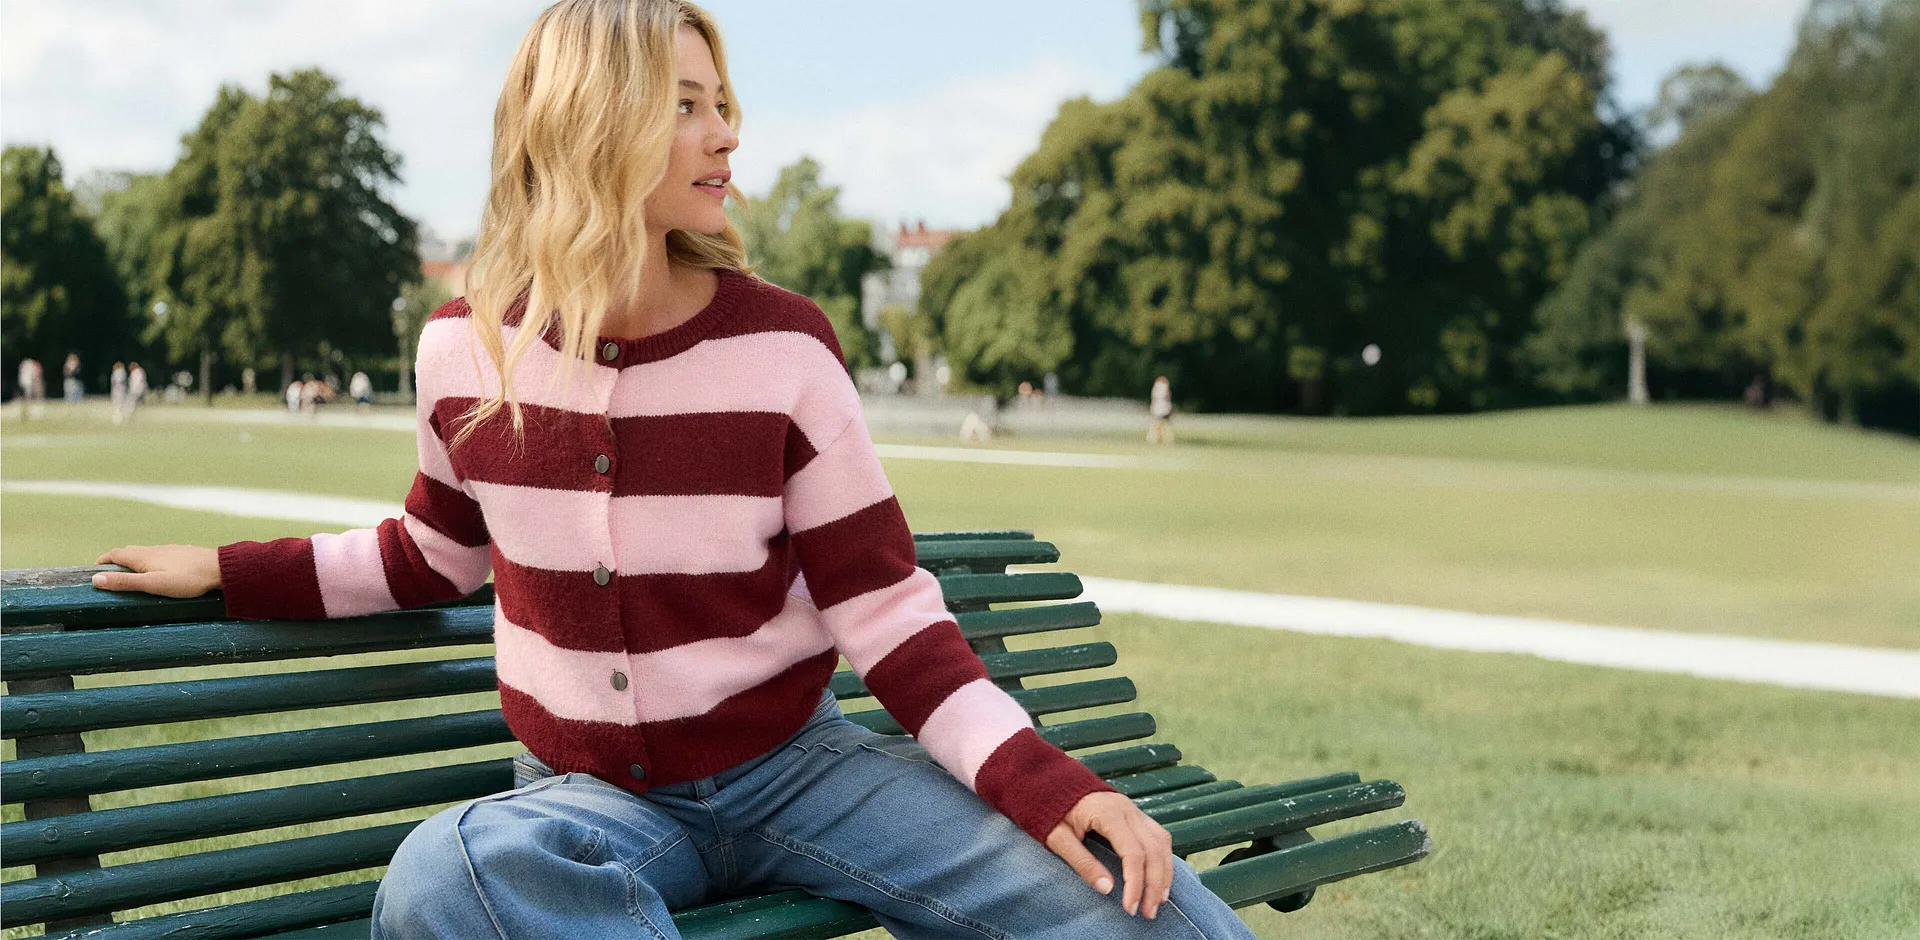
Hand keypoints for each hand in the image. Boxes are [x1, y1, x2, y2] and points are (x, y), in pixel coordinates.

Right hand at [91, 544, 221, 597]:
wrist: (220, 569)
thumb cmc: (187, 579)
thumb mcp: (152, 584)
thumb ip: (125, 582)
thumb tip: (96, 580)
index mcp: (143, 556)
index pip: (115, 554)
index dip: (103, 561)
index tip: (95, 570)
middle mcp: (154, 549)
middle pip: (129, 552)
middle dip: (117, 561)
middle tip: (110, 573)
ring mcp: (170, 550)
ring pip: (146, 553)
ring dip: (134, 560)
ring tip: (132, 573)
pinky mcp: (183, 554)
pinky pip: (161, 555)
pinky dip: (151, 560)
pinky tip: (160, 569)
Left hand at [1045, 790, 1174, 919]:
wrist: (1051, 782)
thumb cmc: (1051, 810)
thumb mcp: (1058, 838)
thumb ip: (1082, 862)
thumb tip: (1107, 889)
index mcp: (1108, 813)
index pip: (1133, 853)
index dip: (1135, 883)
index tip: (1130, 907)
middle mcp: (1127, 809)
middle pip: (1153, 850)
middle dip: (1155, 884)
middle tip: (1148, 912)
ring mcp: (1134, 809)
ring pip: (1161, 842)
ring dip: (1164, 873)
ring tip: (1159, 900)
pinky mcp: (1135, 814)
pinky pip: (1158, 837)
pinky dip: (1162, 859)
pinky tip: (1159, 878)